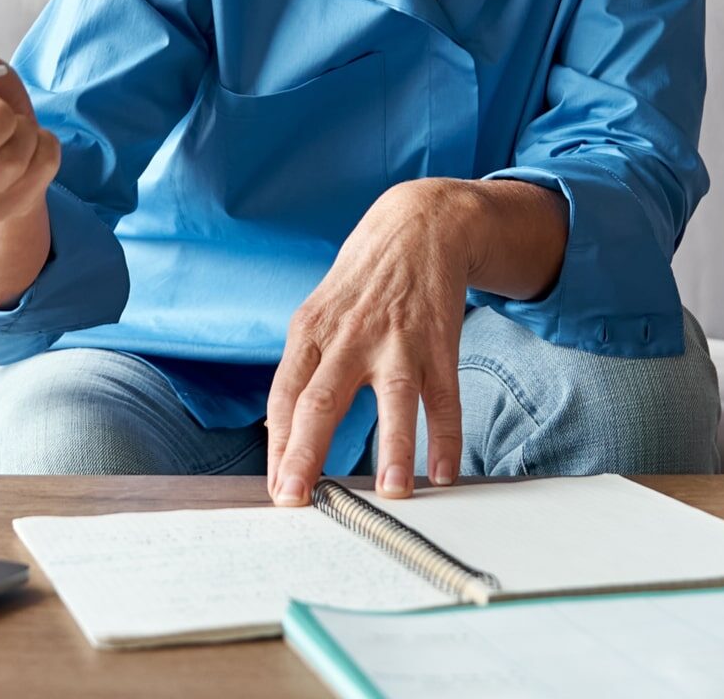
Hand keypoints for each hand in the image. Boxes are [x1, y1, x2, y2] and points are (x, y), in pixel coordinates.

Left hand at [266, 178, 476, 505]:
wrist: (416, 227)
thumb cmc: (359, 283)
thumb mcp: (317, 314)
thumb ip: (303, 370)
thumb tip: (280, 435)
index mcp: (310, 331)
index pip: (284, 394)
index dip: (277, 444)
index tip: (277, 490)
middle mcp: (349, 336)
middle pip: (321, 398)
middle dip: (306, 451)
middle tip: (297, 497)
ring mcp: (396, 340)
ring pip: (392, 397)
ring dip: (394, 448)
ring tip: (392, 492)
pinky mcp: (438, 343)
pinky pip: (444, 397)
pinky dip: (445, 437)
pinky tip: (444, 471)